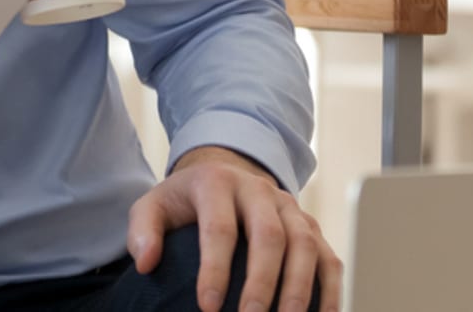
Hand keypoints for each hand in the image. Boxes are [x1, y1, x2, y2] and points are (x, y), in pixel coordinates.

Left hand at [127, 146, 341, 311]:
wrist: (222, 174)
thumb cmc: (185, 200)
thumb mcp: (153, 205)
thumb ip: (142, 230)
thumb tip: (146, 263)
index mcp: (217, 182)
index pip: (219, 228)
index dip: (215, 269)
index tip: (207, 306)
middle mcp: (259, 190)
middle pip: (269, 235)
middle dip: (262, 282)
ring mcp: (290, 207)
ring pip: (305, 245)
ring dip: (299, 289)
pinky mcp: (311, 226)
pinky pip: (329, 258)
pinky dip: (329, 291)